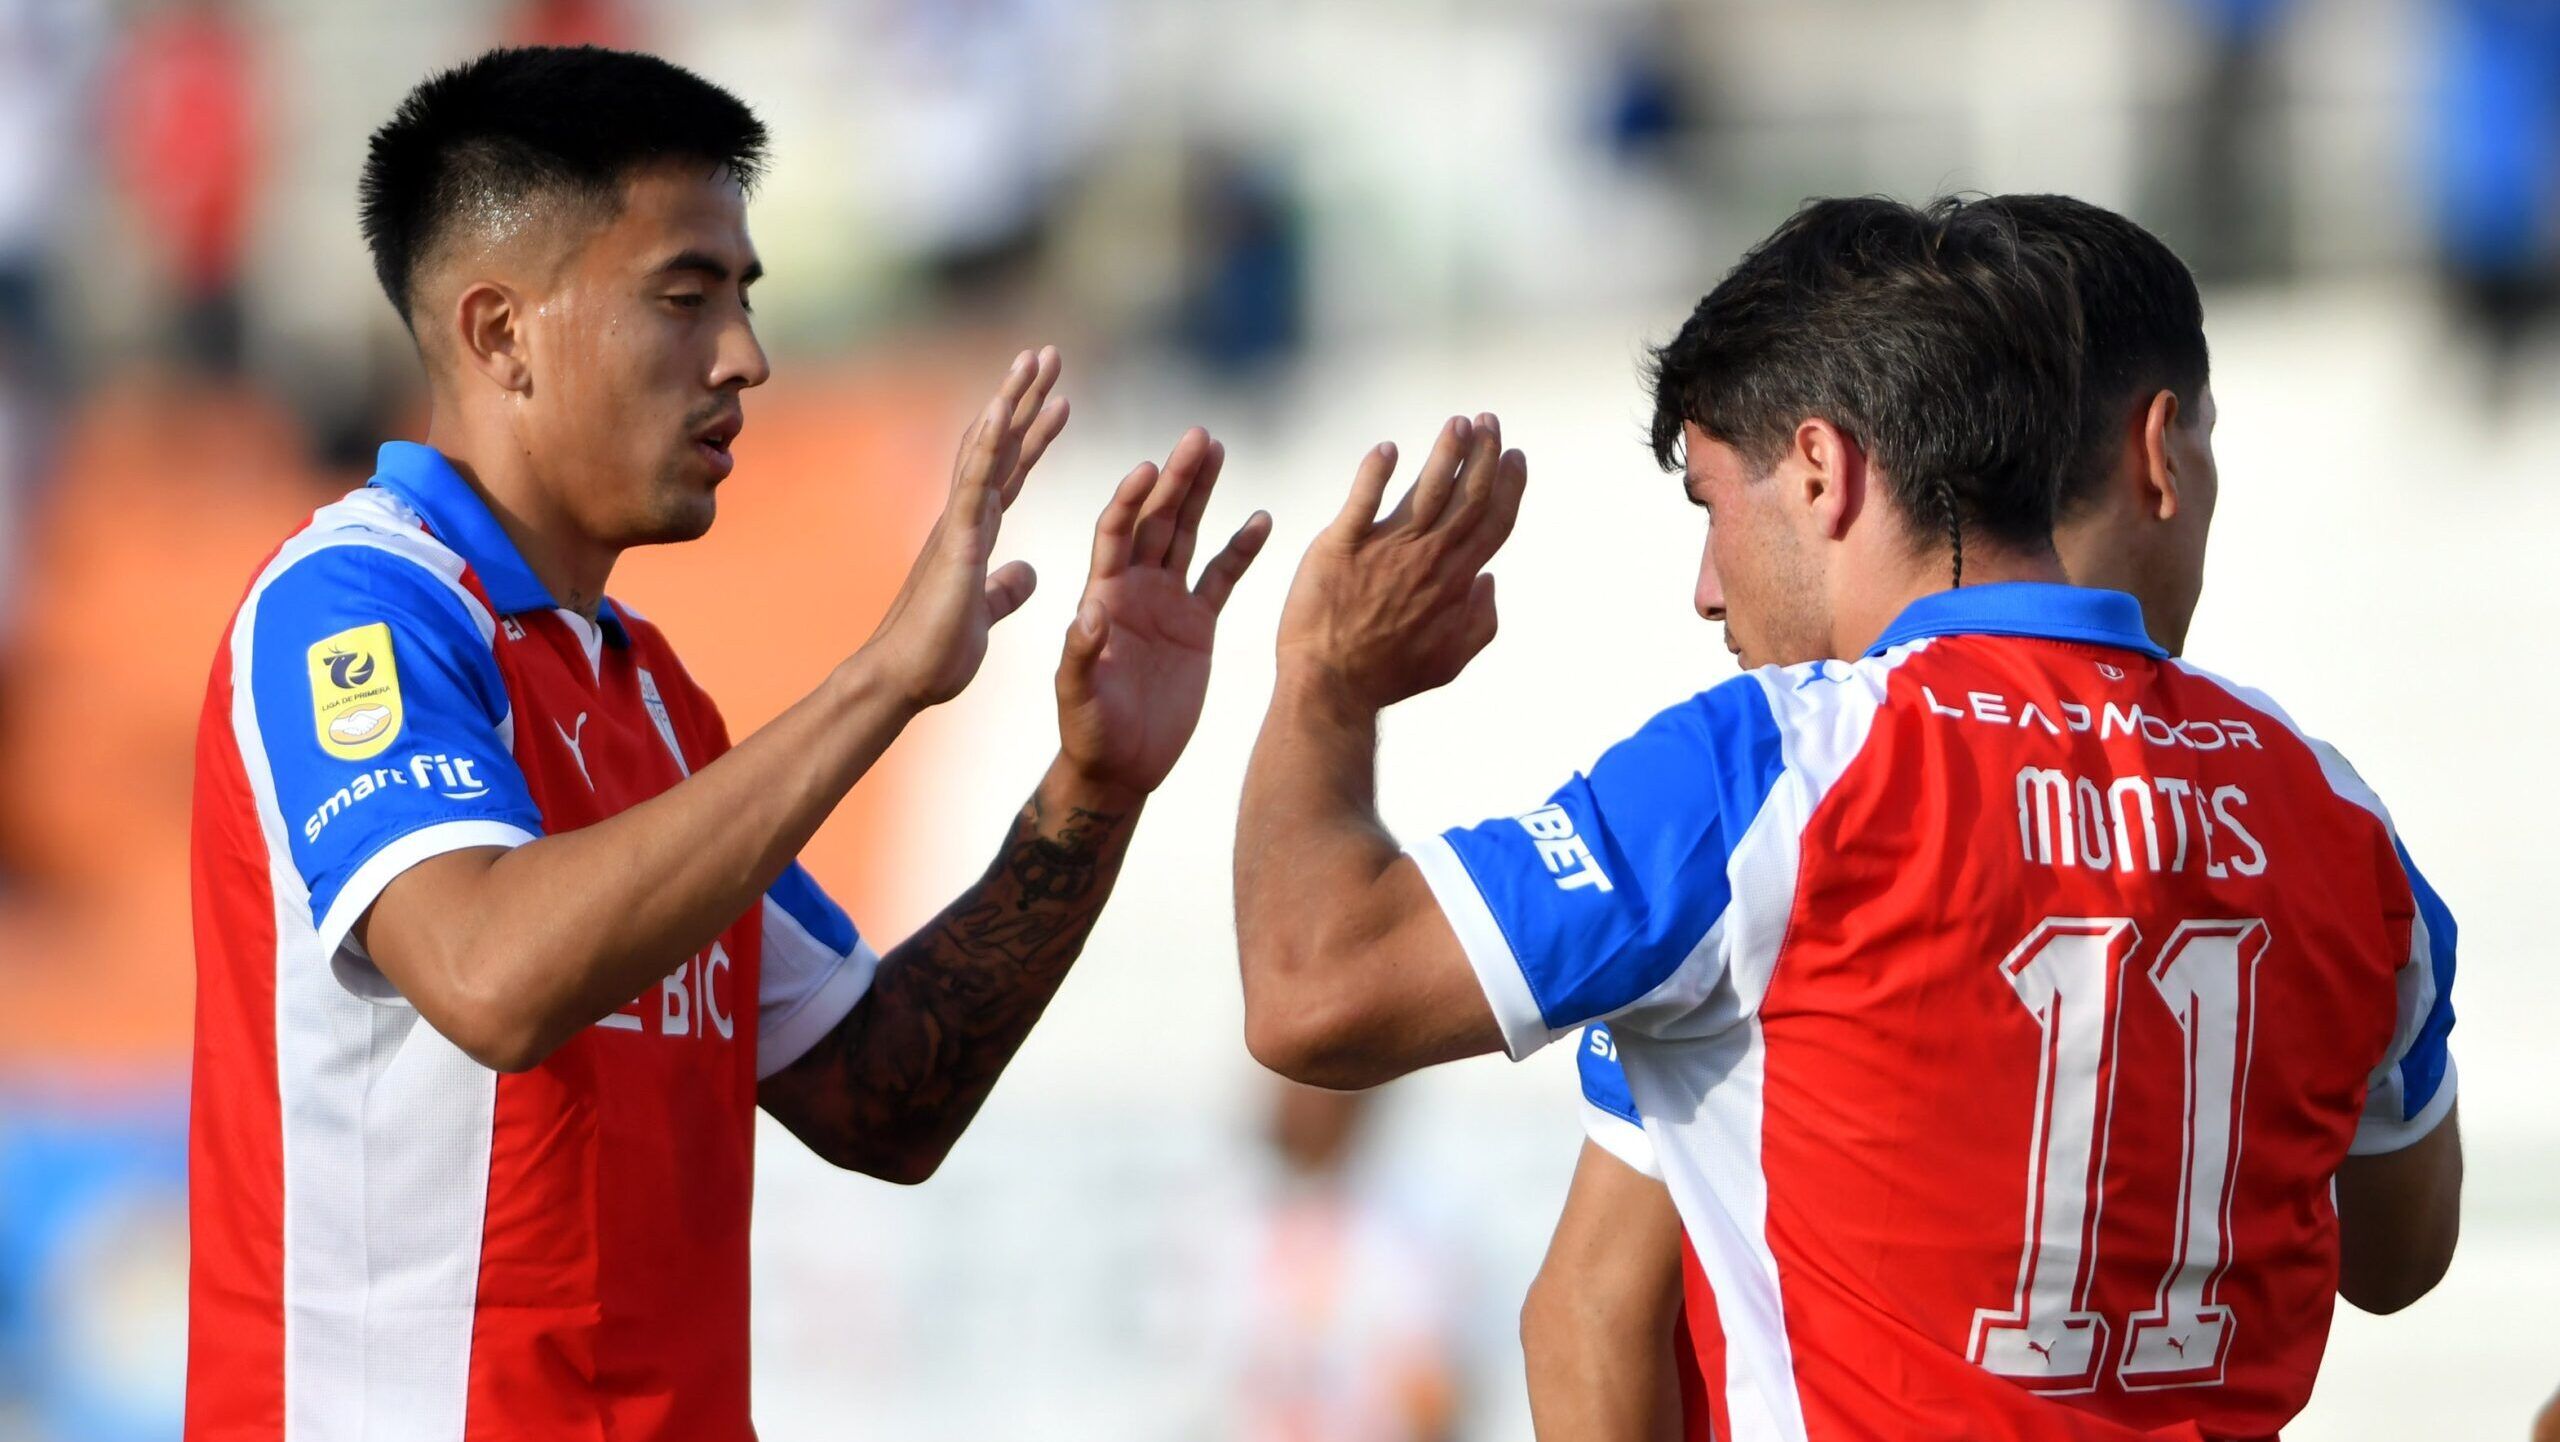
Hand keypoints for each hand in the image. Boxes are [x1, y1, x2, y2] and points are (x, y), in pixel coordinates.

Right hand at [862, 347, 1068, 707]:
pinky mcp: (956, 542)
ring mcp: (958, 524)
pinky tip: (1001, 408)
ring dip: (1010, 401)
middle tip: (1048, 353)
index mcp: (977, 533)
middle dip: (1025, 399)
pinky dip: (988, 444)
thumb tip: (1029, 571)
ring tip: (1034, 359)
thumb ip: (1005, 588)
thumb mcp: (987, 612)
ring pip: (988, 450)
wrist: (904, 680)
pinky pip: (975, 483)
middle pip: (1001, 445)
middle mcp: (966, 517)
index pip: (1012, 471)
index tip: (1056, 399)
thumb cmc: (935, 652)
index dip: (1033, 434)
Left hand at [1056, 426, 1272, 800]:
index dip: (1129, 500)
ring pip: (1187, 534)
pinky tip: (1260, 518)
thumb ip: (1081, 653)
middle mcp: (1133, 588)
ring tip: (1218, 450)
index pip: (1115, 532)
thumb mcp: (1077, 695)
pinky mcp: (1197, 625)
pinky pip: (1222, 578)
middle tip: (1197, 437)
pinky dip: (1241, 549)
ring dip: (1202, 494)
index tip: (1147, 468)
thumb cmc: (1089, 731)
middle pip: (1156, 519)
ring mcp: (1167, 602)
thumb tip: (1089, 612)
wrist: (1121, 766)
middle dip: (1175, 478)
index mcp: (1101, 594)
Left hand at [1275, 413, 1525, 708]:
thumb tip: (1491, 581)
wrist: (1331, 687)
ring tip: (1458, 422)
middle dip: (1483, 453)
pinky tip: (1387, 448)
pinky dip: (1375, 472)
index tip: (1515, 455)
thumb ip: (1480, 622)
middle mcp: (1427, 558)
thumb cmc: (1387, 677)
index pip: (1492, 521)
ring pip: (1427, 488)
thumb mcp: (1449, 662)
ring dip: (1446, 451)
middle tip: (1490, 420)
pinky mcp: (1341, 545)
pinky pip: (1362, 499)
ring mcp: (1386, 549)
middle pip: (1467, 495)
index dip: (1508, 485)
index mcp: (1455, 580)